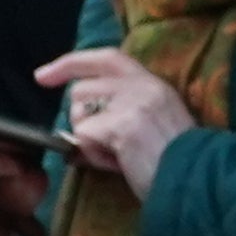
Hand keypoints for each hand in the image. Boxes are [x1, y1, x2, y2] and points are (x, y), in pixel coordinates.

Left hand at [39, 45, 196, 194]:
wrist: (193, 178)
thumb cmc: (168, 157)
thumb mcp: (150, 120)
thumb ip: (120, 106)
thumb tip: (78, 114)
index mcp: (151, 82)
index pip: (105, 57)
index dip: (70, 63)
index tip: (42, 75)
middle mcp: (142, 85)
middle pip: (80, 90)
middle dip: (82, 119)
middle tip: (109, 142)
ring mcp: (132, 102)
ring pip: (78, 112)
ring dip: (88, 138)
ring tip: (118, 152)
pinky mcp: (122, 124)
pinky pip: (82, 136)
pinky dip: (93, 154)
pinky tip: (118, 161)